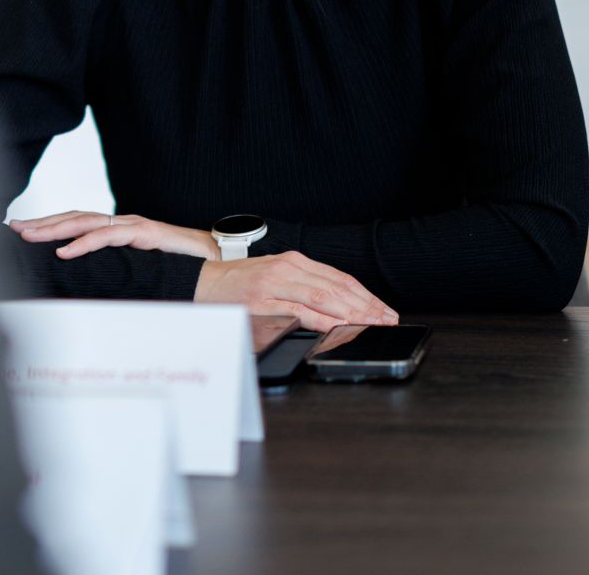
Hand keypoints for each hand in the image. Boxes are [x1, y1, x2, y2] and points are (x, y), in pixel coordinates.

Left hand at [9, 211, 217, 260]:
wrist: (218, 262)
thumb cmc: (180, 267)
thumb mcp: (140, 271)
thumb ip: (117, 272)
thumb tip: (88, 288)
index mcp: (118, 230)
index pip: (76, 223)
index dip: (49, 225)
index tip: (22, 232)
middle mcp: (122, 223)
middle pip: (74, 218)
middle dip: (42, 223)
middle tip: (15, 229)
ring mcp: (133, 225)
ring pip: (86, 222)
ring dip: (55, 229)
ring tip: (31, 236)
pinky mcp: (146, 233)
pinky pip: (109, 236)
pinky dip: (84, 243)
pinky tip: (65, 252)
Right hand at [195, 253, 397, 331]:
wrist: (200, 283)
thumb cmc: (237, 284)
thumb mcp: (274, 278)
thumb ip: (303, 287)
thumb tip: (339, 306)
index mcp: (293, 261)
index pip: (340, 278)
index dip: (366, 295)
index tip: (385, 310)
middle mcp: (287, 268)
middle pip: (337, 287)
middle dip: (367, 306)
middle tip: (388, 320)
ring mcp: (274, 284)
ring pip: (324, 297)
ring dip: (352, 312)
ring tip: (372, 325)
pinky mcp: (262, 301)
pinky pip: (299, 311)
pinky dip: (322, 319)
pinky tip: (339, 326)